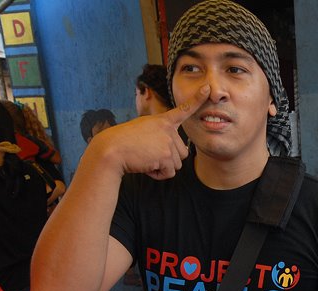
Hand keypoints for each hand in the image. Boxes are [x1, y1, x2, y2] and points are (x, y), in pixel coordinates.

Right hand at [90, 84, 210, 179]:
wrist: (111, 149)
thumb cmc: (124, 142)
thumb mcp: (143, 130)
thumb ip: (160, 135)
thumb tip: (171, 151)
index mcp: (162, 121)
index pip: (183, 110)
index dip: (197, 100)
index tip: (207, 89)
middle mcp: (168, 129)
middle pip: (182, 152)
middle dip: (168, 159)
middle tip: (148, 154)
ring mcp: (168, 141)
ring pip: (176, 164)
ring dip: (162, 167)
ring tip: (145, 158)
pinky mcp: (166, 155)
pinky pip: (169, 173)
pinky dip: (158, 174)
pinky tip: (146, 165)